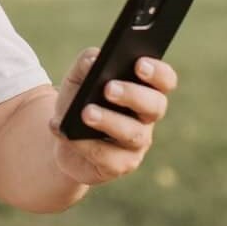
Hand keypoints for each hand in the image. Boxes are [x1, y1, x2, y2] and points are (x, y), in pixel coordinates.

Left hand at [49, 48, 177, 186]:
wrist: (62, 138)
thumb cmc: (77, 101)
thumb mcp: (76, 78)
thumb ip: (85, 63)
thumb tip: (93, 60)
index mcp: (144, 90)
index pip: (164, 80)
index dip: (158, 72)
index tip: (139, 63)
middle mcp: (146, 117)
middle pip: (155, 106)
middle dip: (133, 95)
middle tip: (110, 88)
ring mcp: (136, 144)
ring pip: (133, 134)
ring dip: (109, 121)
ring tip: (86, 112)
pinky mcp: (120, 165)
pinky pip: (108, 157)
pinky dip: (85, 144)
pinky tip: (66, 133)